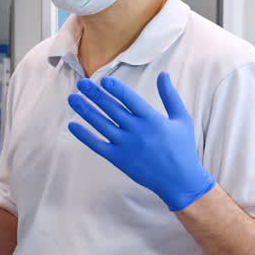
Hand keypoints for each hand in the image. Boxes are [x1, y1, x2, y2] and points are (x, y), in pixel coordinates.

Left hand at [67, 72, 214, 211]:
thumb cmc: (182, 147)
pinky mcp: (118, 159)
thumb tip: (163, 74)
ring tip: (72, 98)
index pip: (130, 100)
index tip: (104, 80)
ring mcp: (125, 145)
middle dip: (95, 95)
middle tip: (81, 83)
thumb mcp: (182, 119)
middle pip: (111, 109)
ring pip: (101, 124)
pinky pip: (97, 145)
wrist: (179, 180)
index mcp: (152, 119)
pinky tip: (72, 125)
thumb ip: (170, 96)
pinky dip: (84, 136)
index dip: (116, 89)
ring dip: (85, 111)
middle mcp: (136, 131)